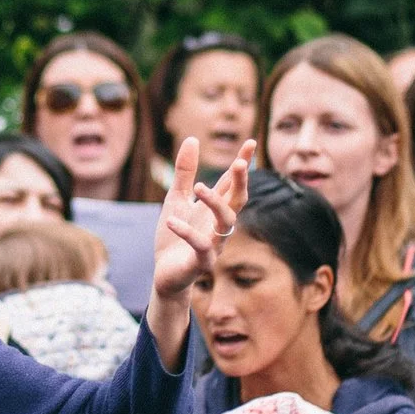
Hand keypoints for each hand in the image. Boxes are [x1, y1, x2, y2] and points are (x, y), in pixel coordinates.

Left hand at [144, 137, 251, 368]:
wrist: (164, 274)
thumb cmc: (174, 237)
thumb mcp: (176, 200)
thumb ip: (185, 172)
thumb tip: (192, 139)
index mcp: (214, 209)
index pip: (232, 183)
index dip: (242, 164)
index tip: (250, 142)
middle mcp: (219, 225)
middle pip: (238, 201)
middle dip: (241, 182)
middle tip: (239, 163)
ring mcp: (214, 244)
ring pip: (226, 222)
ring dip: (216, 203)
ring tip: (199, 187)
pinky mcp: (202, 262)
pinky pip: (201, 246)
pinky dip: (187, 232)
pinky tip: (172, 221)